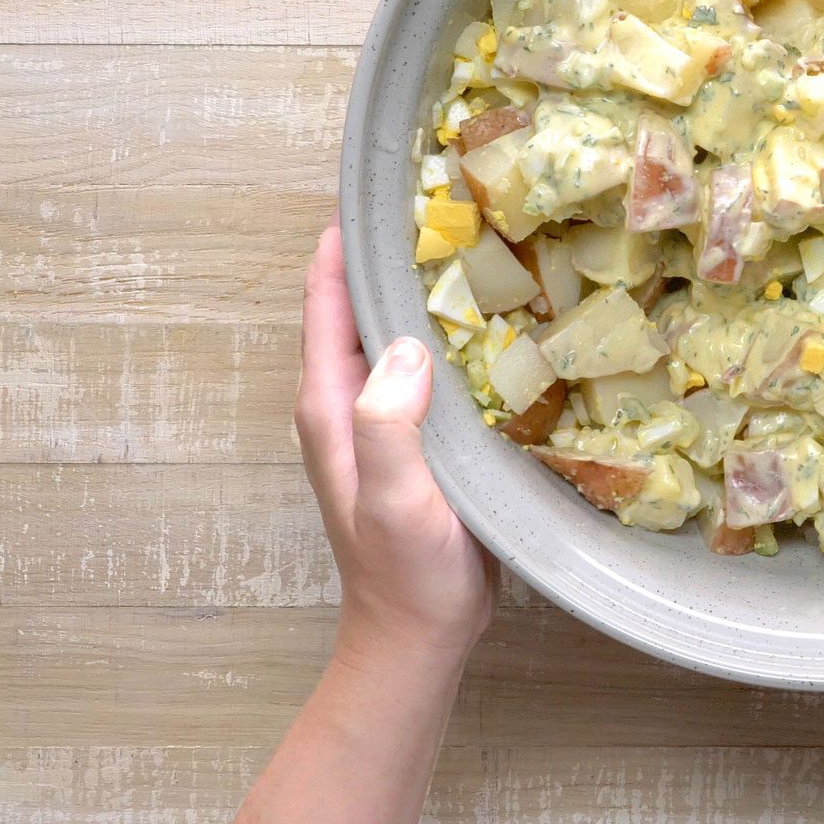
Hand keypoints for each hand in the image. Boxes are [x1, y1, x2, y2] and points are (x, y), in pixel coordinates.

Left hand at [296, 221, 497, 668]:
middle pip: (359, 306)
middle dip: (389, 253)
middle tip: (445, 198)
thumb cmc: (405, 571)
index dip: (344, 242)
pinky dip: (450, 334)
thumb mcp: (393, 497)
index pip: (328, 301)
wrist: (419, 636)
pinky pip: (426, 366)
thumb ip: (388, 424)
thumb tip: (407, 346)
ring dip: (422, 291)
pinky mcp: (416, 437)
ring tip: (475, 241)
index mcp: (331, 405)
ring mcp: (381, 420)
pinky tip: (495, 320)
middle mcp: (348, 402)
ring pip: (396, 333)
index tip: (380, 187)